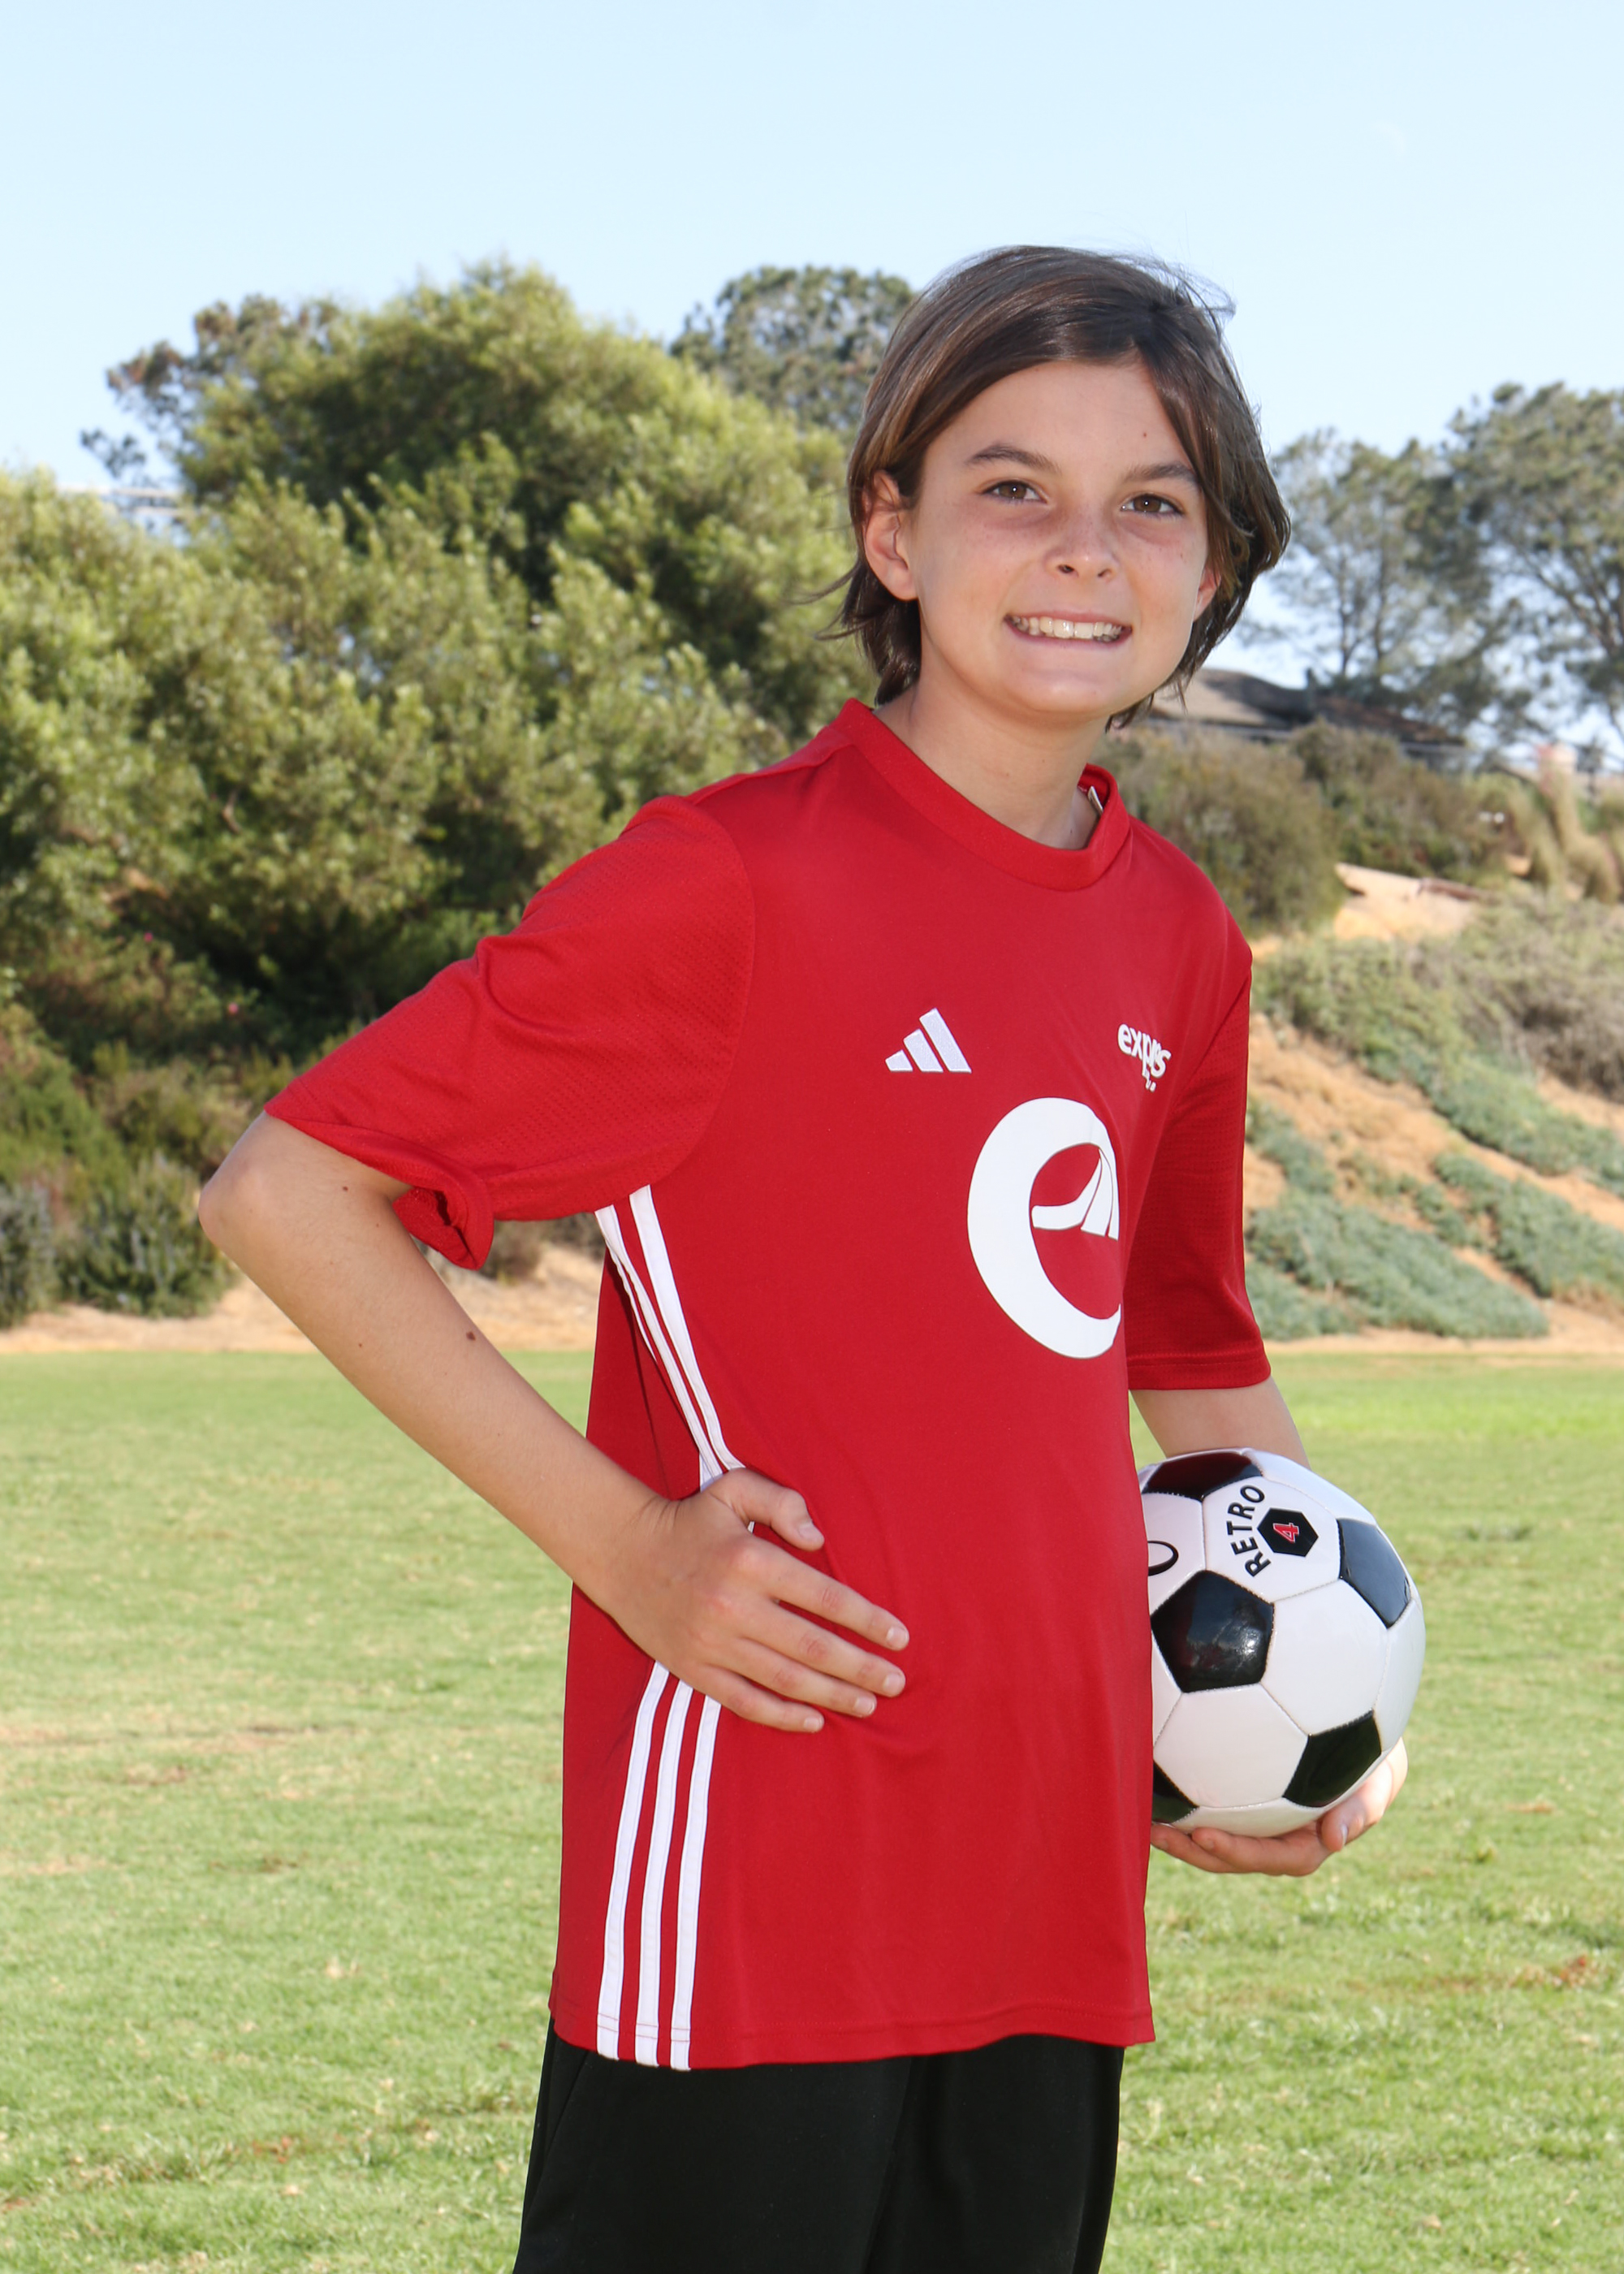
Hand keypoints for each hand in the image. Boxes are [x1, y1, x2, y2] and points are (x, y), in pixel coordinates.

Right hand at [598, 1469, 908, 1733]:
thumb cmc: (690, 1520)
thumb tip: (819, 1540)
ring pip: (784, 1679)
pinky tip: (813, 1720)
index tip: (899, 1637)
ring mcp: (712, 1643)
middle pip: (812, 1646)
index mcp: (751, 1561)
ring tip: (868, 1702)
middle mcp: (733, 1606)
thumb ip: (782, 1502)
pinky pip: (744, 1700)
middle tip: (897, 1681)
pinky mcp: (693, 1668)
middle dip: (861, 1667)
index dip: (867, 1620)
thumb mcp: (733, 1490)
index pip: (824, 1598)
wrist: (622, 1553)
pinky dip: (781, 1715)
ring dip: (832, 1694)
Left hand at [1149, 1739, 1407, 1876]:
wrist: (1363, 1741)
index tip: (1202, 1834)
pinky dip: (1185, 1802)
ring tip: (1142, 1816)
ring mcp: (1259, 1825)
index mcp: (1307, 1844)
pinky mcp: (1244, 1806)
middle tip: (1155, 1830)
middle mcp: (1278, 1840)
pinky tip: (1154, 1782)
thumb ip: (1363, 1808)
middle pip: (1231, 1856)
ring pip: (1215, 1837)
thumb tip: (1335, 1839)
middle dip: (1192, 1850)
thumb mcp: (1379, 1780)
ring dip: (1179, 1832)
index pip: (1270, 1858)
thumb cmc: (1372, 1759)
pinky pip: (1212, 1808)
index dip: (1236, 1851)